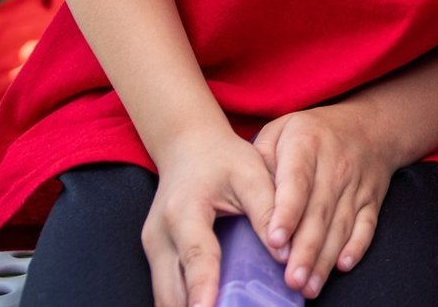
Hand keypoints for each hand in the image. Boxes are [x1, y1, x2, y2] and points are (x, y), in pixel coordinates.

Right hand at [142, 129, 278, 306]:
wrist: (187, 147)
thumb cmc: (224, 158)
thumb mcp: (251, 174)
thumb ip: (267, 210)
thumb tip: (285, 251)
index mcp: (185, 211)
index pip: (196, 256)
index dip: (203, 287)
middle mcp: (160, 235)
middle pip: (170, 289)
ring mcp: (153, 249)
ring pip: (164, 297)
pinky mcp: (155, 257)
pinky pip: (166, 291)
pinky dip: (185, 303)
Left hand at [254, 105, 398, 297]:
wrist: (370, 125)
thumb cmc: (313, 133)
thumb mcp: (281, 130)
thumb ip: (260, 159)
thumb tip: (246, 197)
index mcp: (307, 145)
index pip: (296, 181)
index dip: (287, 212)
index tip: (275, 240)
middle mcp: (336, 166)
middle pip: (320, 212)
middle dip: (306, 249)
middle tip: (291, 279)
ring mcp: (356, 185)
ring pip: (341, 225)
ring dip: (325, 258)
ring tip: (308, 286)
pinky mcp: (372, 200)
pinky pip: (367, 226)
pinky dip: (357, 246)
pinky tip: (342, 265)